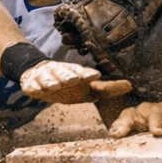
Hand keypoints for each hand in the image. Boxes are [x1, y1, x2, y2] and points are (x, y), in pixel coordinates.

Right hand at [18, 60, 132, 103]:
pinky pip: (31, 85)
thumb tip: (130, 86)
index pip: (84, 73)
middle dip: (69, 75)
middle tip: (74, 79)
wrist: (39, 75)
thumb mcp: (87, 89)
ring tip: (55, 85)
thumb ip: (106, 89)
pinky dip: (33, 86)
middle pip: (66, 73)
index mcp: (76, 74)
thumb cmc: (69, 84)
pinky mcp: (31, 83)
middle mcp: (61, 73)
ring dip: (52, 81)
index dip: (88, 74)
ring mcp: (45, 77)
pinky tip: (34, 89)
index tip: (95, 76)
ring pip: (49, 78)